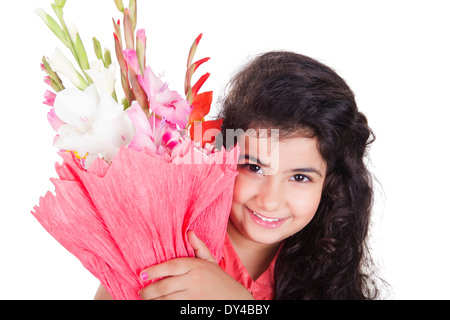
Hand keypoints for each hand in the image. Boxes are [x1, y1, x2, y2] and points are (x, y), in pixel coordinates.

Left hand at [138, 231, 253, 299]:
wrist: (234, 299)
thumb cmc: (219, 279)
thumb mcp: (210, 261)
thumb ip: (198, 247)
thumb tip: (189, 232)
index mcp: (195, 266)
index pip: (170, 266)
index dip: (154, 270)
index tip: (142, 274)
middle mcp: (193, 280)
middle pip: (164, 286)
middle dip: (149, 291)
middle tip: (141, 292)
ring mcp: (193, 296)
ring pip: (167, 299)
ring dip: (154, 301)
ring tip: (146, 299)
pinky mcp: (193, 307)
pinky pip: (173, 307)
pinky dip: (164, 306)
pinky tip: (158, 305)